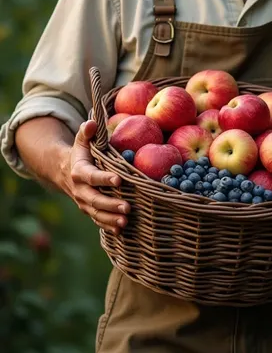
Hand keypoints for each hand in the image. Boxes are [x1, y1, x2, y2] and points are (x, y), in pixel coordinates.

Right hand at [63, 120, 129, 234]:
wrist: (64, 172)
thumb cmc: (80, 153)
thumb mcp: (81, 140)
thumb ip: (86, 132)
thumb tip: (92, 122)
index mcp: (79, 172)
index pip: (92, 176)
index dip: (104, 179)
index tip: (119, 179)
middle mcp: (80, 190)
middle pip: (95, 199)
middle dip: (110, 204)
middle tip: (127, 207)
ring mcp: (84, 202)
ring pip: (96, 213)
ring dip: (110, 218)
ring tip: (125, 221)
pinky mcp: (89, 210)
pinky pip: (97, 220)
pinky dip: (108, 226)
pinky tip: (121, 230)